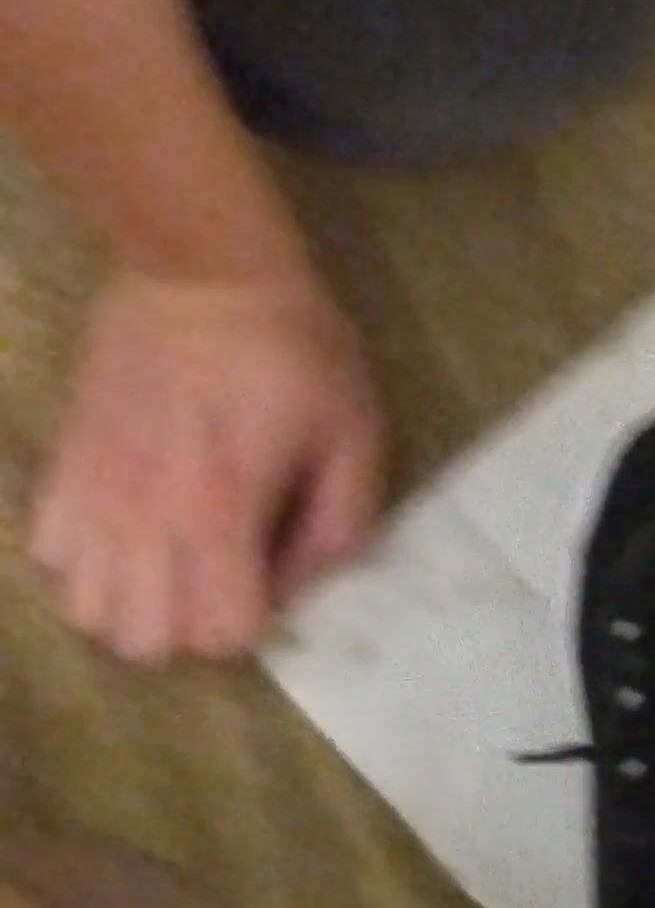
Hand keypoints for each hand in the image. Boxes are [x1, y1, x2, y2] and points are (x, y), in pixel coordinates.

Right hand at [28, 268, 386, 660]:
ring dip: (126, 600)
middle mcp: (147, 515)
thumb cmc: (290, 348)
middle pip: (142, 639)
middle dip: (185, 625)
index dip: (252, 618)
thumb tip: (298, 584)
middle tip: (214, 573)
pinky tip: (119, 523)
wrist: (199, 267)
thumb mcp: (355, 432)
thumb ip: (339, 524)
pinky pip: (46, 550)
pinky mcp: (64, 461)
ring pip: (83, 608)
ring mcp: (95, 491)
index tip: (267, 572)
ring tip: (162, 558)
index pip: (218, 636)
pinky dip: (81, 556)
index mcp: (222, 511)